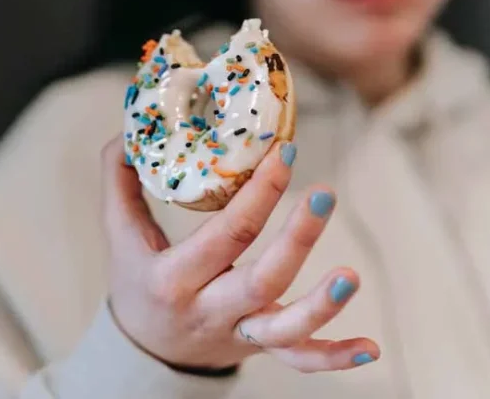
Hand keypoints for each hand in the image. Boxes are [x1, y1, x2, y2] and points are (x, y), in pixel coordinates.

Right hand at [101, 136, 378, 372]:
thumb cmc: (137, 282)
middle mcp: (208, 310)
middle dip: (297, 239)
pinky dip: (334, 357)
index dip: (258, 193)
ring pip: (285, 329)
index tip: (285, 153)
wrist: (146, 349)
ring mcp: (238, 333)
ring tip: (352, 275)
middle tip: (324, 195)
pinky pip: (299, 360)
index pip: (224, 235)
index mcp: (173, 279)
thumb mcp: (119, 234)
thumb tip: (130, 130)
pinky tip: (370, 346)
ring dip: (322, 306)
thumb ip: (120, 181)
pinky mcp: (259, 347)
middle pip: (260, 280)